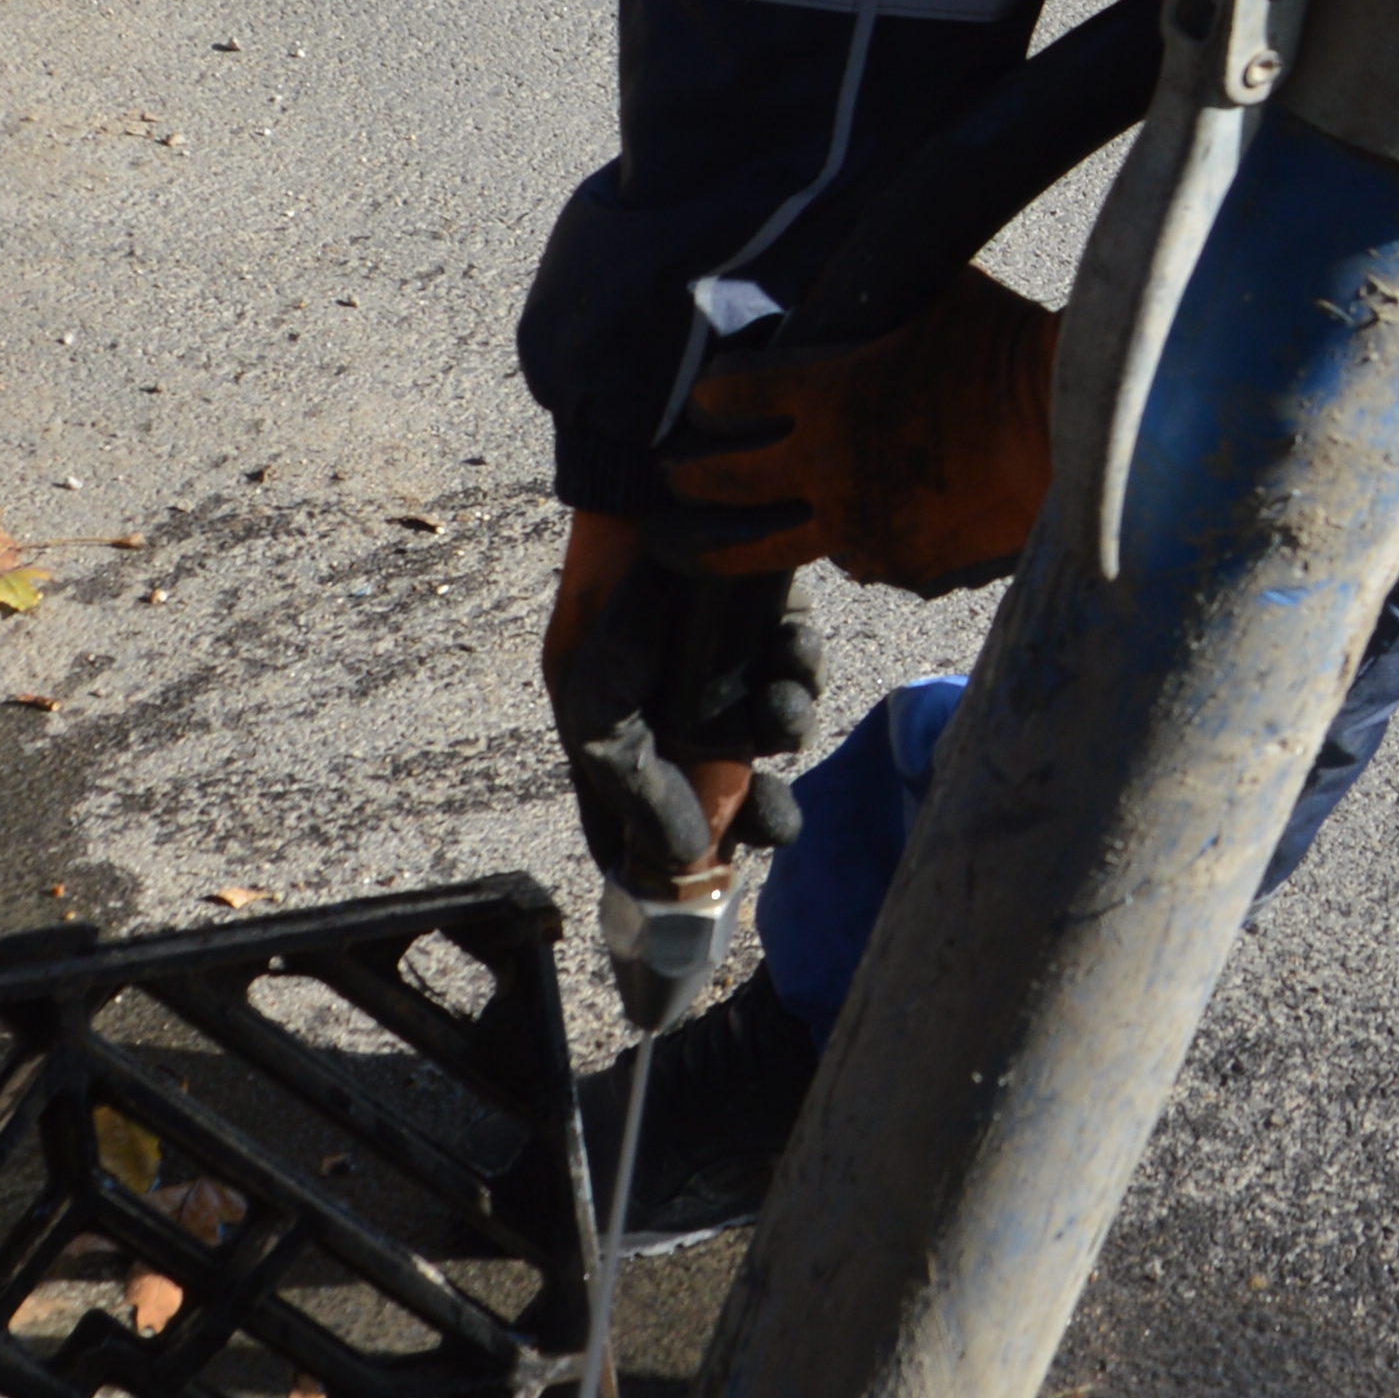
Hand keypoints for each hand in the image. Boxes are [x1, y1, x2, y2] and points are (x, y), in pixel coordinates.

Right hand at [542, 508, 818, 898]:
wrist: (655, 502)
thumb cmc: (611, 604)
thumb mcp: (597, 706)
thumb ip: (635, 787)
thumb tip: (682, 858)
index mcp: (624, 732)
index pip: (637, 819)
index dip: (663, 861)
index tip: (696, 895)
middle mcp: (678, 707)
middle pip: (727, 788)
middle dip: (755, 812)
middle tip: (776, 824)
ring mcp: (728, 669)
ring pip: (773, 734)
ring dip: (783, 730)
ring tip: (777, 709)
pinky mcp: (773, 632)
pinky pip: (801, 675)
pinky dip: (801, 672)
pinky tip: (788, 654)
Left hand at [654, 269, 1062, 592]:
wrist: (1075, 437)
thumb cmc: (1013, 351)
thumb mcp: (941, 295)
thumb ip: (886, 297)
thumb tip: (873, 271)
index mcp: (823, 392)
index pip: (728, 396)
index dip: (710, 398)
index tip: (703, 403)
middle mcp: (823, 465)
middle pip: (720, 480)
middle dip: (684, 477)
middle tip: (668, 478)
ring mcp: (857, 524)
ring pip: (761, 546)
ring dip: (717, 545)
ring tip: (688, 549)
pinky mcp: (900, 564)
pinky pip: (852, 561)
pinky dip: (846, 547)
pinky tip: (840, 543)